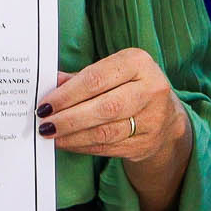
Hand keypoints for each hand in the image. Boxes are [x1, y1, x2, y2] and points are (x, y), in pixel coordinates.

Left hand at [38, 51, 186, 163]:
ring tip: (52, 135)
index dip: (68, 94)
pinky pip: (108, 147)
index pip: (97, 78)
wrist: (166, 116)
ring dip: (73, 136)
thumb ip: (81, 77)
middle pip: (104, 107)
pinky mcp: (146, 143)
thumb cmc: (129, 87)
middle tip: (45, 124)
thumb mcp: (112, 73)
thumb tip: (50, 84)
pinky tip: (68, 143)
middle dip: (69, 118)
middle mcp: (150, 89)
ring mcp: (152, 119)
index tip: (46, 104)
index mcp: (138, 63)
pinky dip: (83, 146)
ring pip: (106, 131)